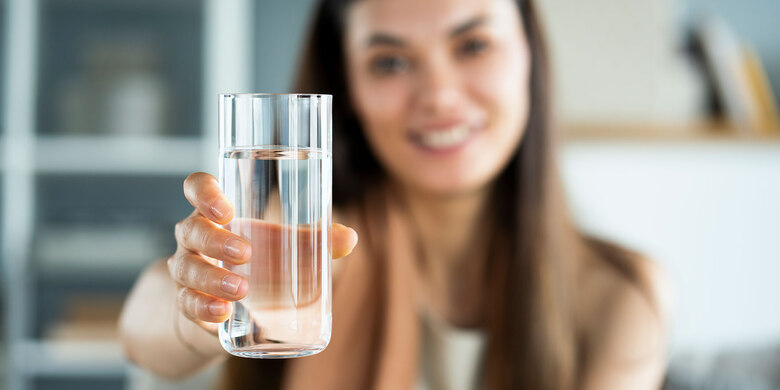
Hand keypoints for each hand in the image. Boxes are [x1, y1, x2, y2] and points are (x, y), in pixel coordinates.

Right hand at [168, 172, 357, 332]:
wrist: (224, 311)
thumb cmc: (256, 264)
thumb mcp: (282, 248)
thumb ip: (313, 241)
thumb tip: (349, 238)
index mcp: (216, 214)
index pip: (196, 189)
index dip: (203, 191)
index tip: (226, 208)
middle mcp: (195, 238)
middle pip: (190, 229)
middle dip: (215, 239)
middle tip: (245, 252)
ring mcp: (187, 270)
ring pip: (186, 267)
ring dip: (212, 277)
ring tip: (241, 289)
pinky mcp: (187, 303)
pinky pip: (185, 303)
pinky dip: (203, 306)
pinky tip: (221, 312)